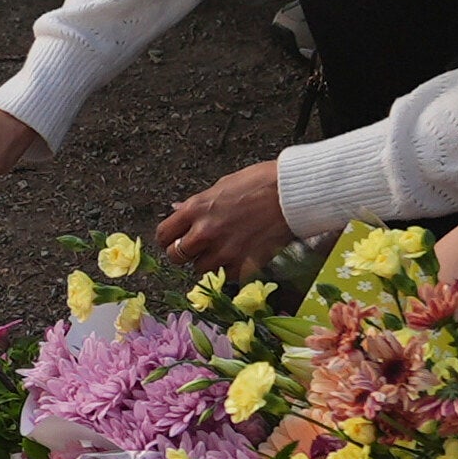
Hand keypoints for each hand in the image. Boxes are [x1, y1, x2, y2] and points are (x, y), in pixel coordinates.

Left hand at [155, 158, 291, 271]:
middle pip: (176, 256)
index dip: (168, 239)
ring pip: (200, 269)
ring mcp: (223, 251)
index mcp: (196, 209)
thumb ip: (198, 204)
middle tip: (197, 247)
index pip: (164, 235)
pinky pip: (226, 276)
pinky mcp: (243, 265)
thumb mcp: (222, 185)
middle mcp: (205, 232)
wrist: (293, 194)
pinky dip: (230, 269)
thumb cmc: (260, 183)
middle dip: (185, 252)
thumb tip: (178, 210)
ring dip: (208, 262)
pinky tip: (240, 254)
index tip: (175, 239)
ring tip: (223, 248)